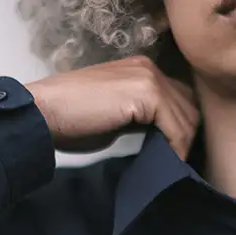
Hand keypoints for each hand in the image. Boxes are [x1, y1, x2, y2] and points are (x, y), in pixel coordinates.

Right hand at [25, 57, 198, 156]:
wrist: (46, 112)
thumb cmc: (72, 119)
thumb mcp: (115, 113)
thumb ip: (140, 116)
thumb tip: (164, 139)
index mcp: (140, 69)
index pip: (179, 98)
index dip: (180, 128)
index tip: (173, 154)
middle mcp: (148, 67)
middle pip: (188, 108)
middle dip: (185, 139)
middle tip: (174, 163)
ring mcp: (148, 78)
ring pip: (186, 119)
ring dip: (181, 147)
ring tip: (169, 166)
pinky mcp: (146, 94)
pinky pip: (176, 128)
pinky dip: (175, 149)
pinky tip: (165, 162)